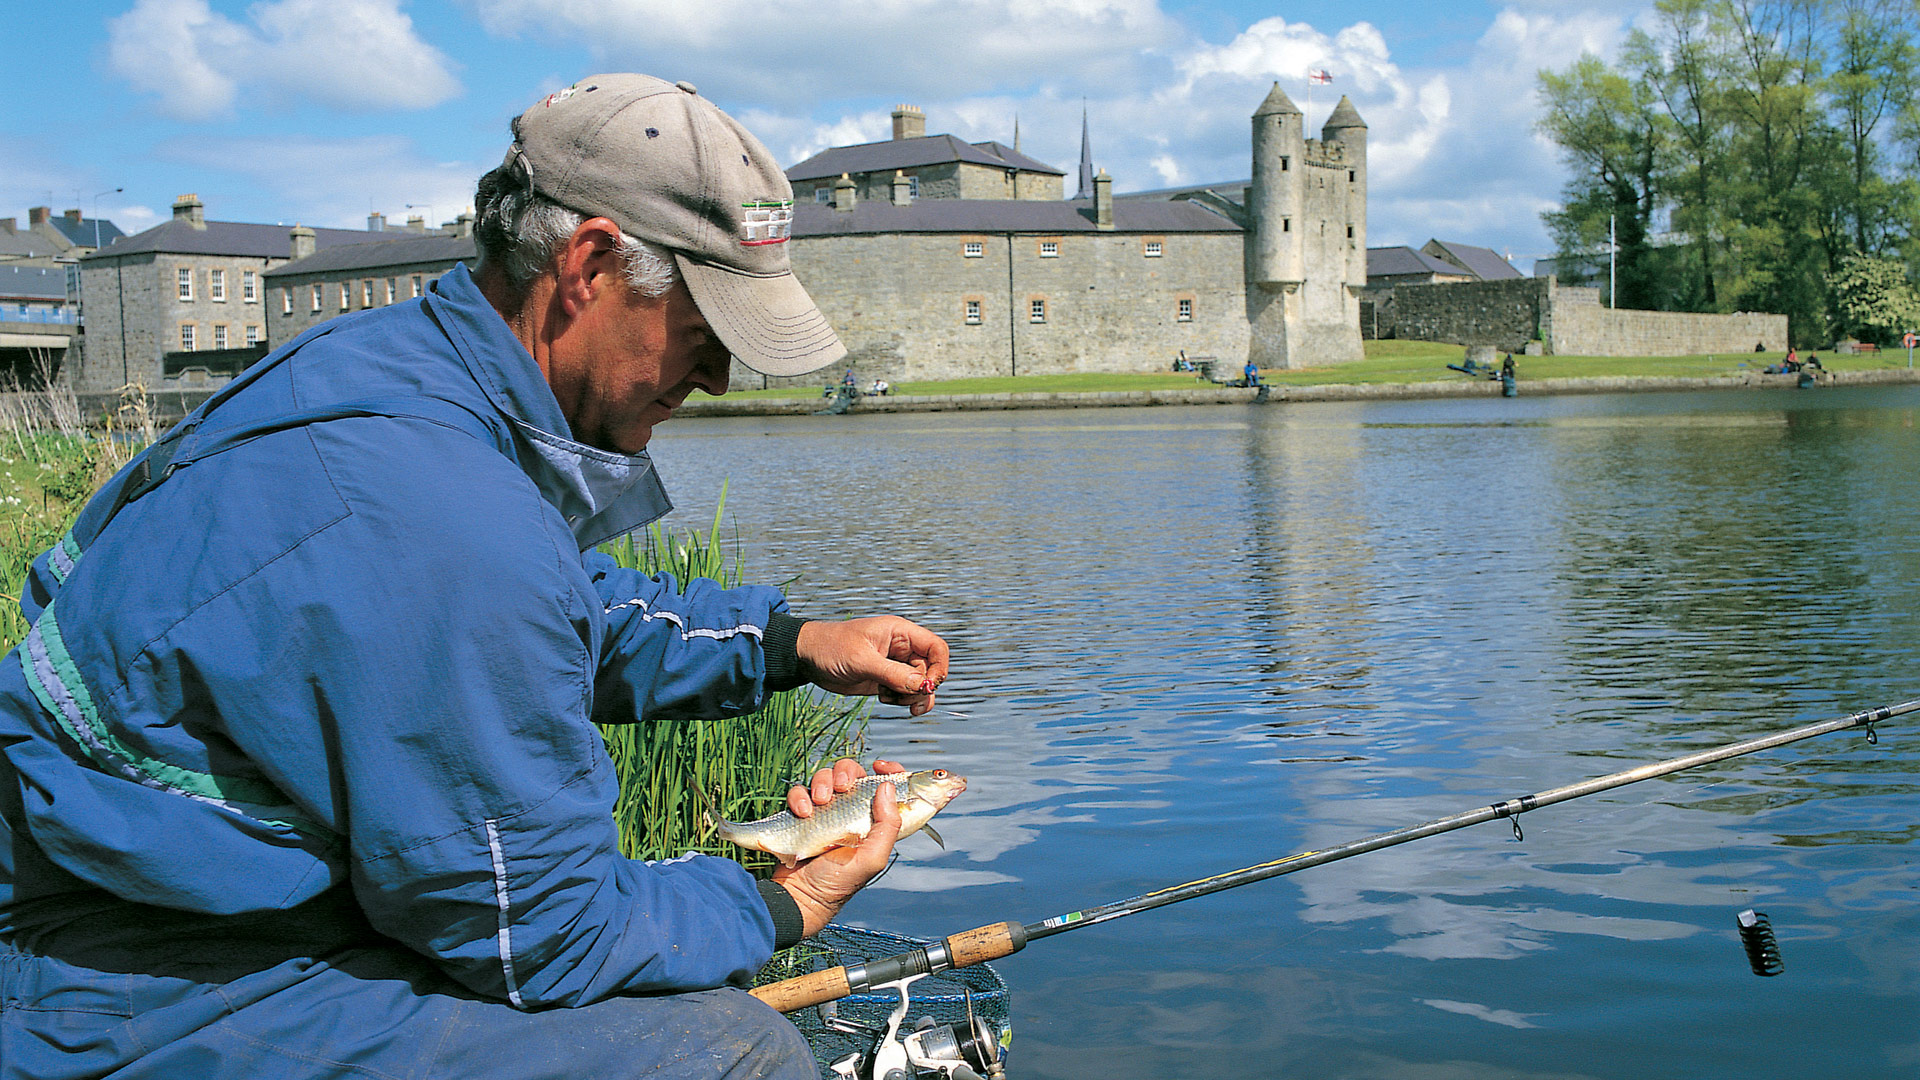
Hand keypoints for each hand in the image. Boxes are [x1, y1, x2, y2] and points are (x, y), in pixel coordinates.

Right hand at [773, 777, 900, 936]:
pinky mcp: (801, 815)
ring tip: (820, 801)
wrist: (799, 896)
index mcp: (872, 822)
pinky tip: (803, 812)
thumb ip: (886, 825)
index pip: (886, 787)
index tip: (880, 766)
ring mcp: (825, 812)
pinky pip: (800, 792)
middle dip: (846, 772)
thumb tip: (887, 787)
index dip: (888, 771)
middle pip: (851, 773)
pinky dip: (800, 796)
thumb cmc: (838, 884)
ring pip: (825, 777)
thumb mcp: (871, 858)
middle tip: (843, 786)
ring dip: (822, 781)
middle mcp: (850, 813)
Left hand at [795, 617, 948, 715]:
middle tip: (908, 702)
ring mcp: (894, 665)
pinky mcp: (885, 680)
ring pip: (919, 685)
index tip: (929, 686)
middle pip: (930, 671)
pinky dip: (900, 700)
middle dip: (923, 688)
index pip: (936, 648)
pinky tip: (883, 697)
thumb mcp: (862, 660)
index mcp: (900, 633)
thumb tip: (922, 686)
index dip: (939, 667)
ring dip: (912, 697)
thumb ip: (893, 673)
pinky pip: (905, 693)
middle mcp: (901, 648)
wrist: (808, 658)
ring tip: (892, 699)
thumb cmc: (831, 647)